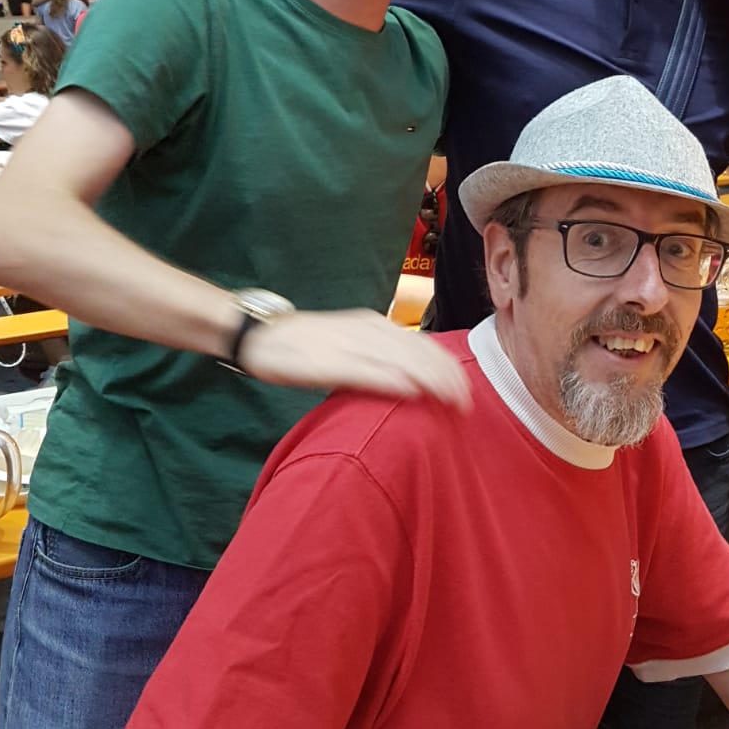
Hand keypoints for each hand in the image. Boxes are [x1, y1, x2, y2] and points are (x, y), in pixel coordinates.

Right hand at [238, 308, 469, 407]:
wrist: (261, 334)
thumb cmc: (306, 344)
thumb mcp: (350, 343)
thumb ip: (379, 356)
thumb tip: (411, 378)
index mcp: (375, 325)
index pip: (423, 344)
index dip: (448, 366)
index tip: (467, 389)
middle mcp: (368, 330)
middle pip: (419, 352)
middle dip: (447, 377)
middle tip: (466, 403)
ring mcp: (349, 343)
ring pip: (400, 359)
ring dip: (430, 380)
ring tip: (451, 399)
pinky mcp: (328, 361)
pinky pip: (366, 370)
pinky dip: (391, 379)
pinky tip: (410, 391)